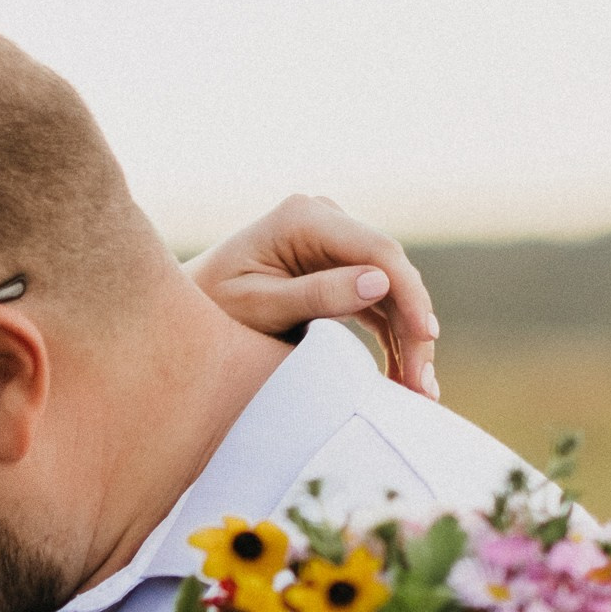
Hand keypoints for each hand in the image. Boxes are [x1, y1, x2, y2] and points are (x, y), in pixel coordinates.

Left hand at [186, 195, 438, 398]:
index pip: (376, 251)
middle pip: (391, 272)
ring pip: (391, 291)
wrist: (184, 312)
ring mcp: (333, 243)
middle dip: (414, 328)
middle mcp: (325, 221)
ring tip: (419, 393)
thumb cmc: (211, 309)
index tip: (426, 338)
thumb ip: (316, 295)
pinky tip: (403, 376)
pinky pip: (378, 302)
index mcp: (303, 218)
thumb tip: (379, 284)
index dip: (409, 294)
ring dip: (409, 340)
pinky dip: (393, 338)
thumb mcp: (259, 307)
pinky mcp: (337, 269)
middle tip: (423, 386)